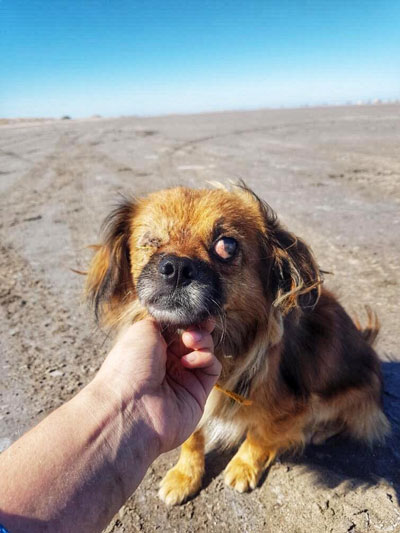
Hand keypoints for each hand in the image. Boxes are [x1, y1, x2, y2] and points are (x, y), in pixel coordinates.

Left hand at [94, 318, 220, 453]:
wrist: (130, 407)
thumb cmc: (130, 366)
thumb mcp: (143, 330)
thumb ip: (166, 320)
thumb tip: (182, 319)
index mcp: (152, 347)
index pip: (178, 329)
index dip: (188, 319)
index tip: (195, 312)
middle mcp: (168, 363)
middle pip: (195, 338)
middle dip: (198, 327)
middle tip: (195, 326)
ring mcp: (184, 378)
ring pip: (206, 351)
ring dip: (202, 341)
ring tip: (191, 341)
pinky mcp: (198, 393)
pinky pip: (212, 368)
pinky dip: (205, 359)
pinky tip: (189, 362)